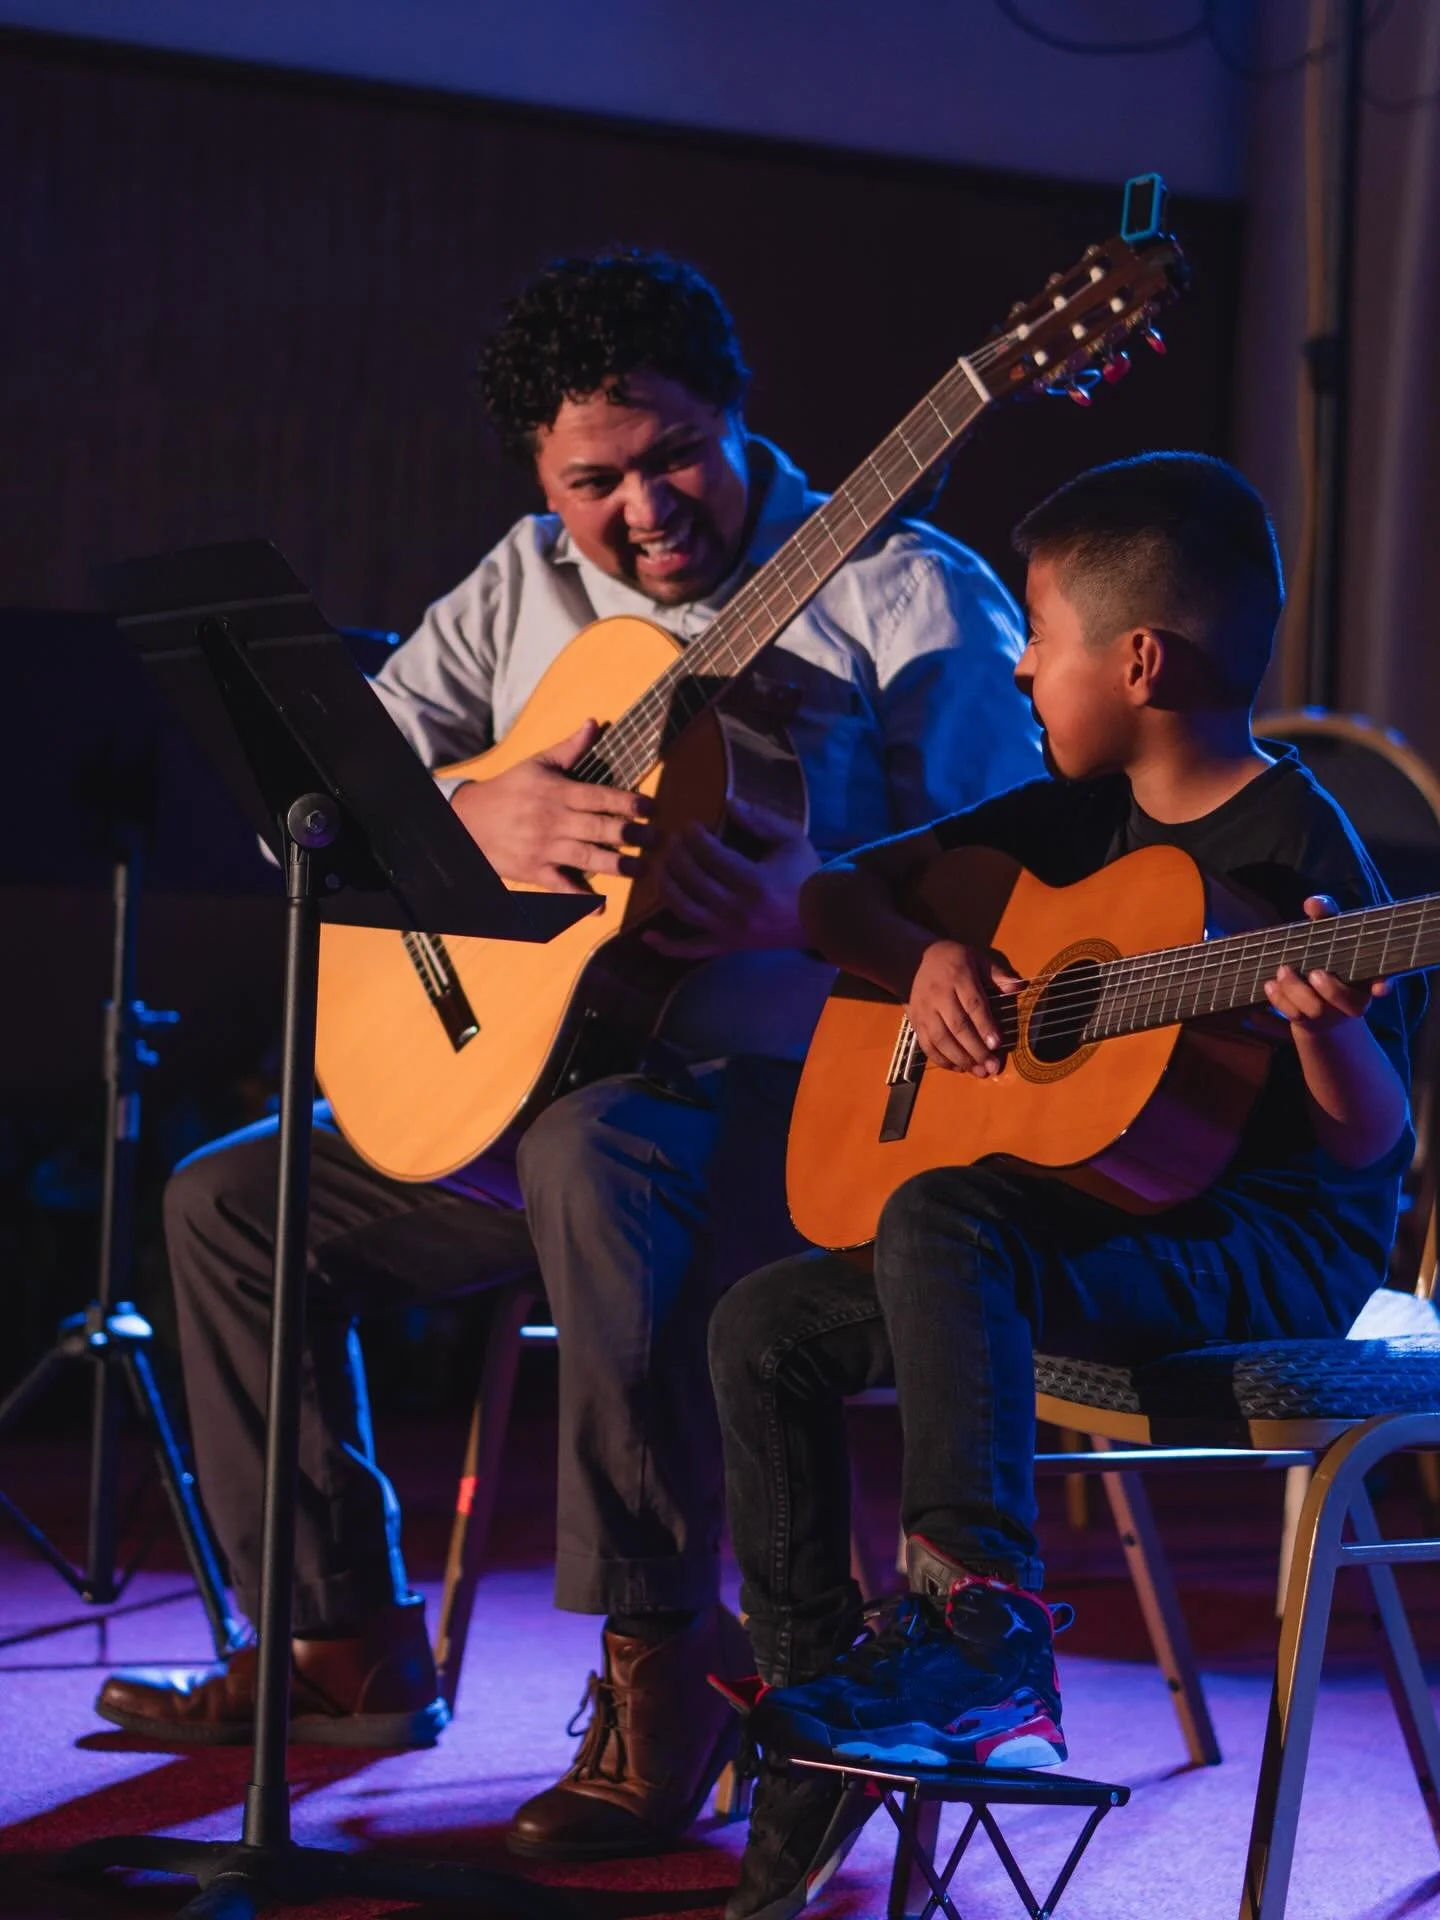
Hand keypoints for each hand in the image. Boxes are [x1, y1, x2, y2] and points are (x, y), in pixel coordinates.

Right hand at [451, 720, 653, 892]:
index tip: (651, 808)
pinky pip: (560, 889)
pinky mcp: (533, 872)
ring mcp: (543, 848)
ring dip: (616, 865)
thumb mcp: (538, 765)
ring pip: (585, 858)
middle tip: (656, 839)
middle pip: (597, 828)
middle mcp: (552, 820)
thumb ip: (570, 748)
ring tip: (641, 869)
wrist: (468, 820)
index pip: (598, 796)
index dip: (626, 802)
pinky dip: (580, 900)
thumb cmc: (509, 789)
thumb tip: (594, 724)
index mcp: (557, 793)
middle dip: (629, 834)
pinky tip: (601, 907)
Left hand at [643, 797, 821, 958]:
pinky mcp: (727, 945)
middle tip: (673, 840)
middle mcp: (737, 909)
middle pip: (692, 878)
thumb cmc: (807, 875)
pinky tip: (647, 935)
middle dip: (677, 854)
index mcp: (755, 882)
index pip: (710, 855)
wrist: (824, 918)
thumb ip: (761, 820)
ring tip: (662, 865)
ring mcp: (729, 931)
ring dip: (666, 884)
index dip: (694, 836)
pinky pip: (692, 950)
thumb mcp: (792, 839)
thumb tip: (729, 803)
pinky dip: (667, 946)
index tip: (690, 825)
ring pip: (683, 908)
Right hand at [907, 940, 1022, 1077]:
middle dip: (975, 1050)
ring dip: (960, 1059)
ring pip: (940, 1039)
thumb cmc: (955, 960)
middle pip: (957, 1026)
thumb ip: (997, 975)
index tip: (997, 1044)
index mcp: (958, 977)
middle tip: (992, 1067)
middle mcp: (939, 994)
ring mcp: (924, 1009)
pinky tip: (958, 1068)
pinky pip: (926, 1044)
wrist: (917, 958)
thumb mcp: (978, 959)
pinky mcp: (915, 1021)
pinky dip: (941, 1059)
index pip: (973, 1004)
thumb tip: (1018, 987)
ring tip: (978, 1072)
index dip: (985, 1026)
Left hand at [1262, 894, 1392, 1036]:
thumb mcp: (1329, 933)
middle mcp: (1353, 1000)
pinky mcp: (1307, 1021)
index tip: (1379, 987)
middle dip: (1331, 990)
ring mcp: (1330, 1014)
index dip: (1383, 985)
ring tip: (1282, 971)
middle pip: (1350, 1004)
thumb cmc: (1327, 955)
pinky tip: (1269, 984)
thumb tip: (1312, 903)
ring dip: (1297, 991)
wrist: (1311, 993)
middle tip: (1314, 973)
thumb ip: (1325, 916)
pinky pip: (1293, 1016)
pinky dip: (1279, 1000)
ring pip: (1317, 1011)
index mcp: (1366, 977)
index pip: (1382, 981)